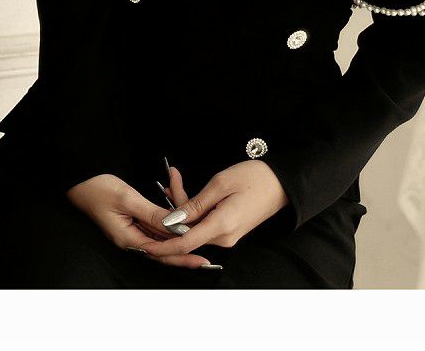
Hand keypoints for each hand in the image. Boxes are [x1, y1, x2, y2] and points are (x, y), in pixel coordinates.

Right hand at [64, 173, 213, 267]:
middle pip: (163, 249)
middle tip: (205, 258)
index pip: (161, 253)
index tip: (200, 258)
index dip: (182, 255)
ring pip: (160, 237)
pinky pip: (154, 224)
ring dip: (177, 233)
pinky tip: (178, 212)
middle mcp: (131, 238)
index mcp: (128, 239)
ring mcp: (131, 229)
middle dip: (184, 251)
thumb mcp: (128, 199)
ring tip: (198, 233)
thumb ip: (152, 214)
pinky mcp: (132, 220)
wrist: (80, 179)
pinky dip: (167, 220)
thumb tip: (176, 226)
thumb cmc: (97, 189)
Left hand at [134, 160, 288, 260]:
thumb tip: (171, 221)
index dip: (161, 245)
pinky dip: (192, 212)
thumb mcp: (220, 184)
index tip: (143, 242)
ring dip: (181, 209)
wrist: (281, 184)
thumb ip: (194, 205)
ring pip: (193, 228)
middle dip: (170, 214)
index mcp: (221, 226)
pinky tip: (186, 193)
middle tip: (169, 180)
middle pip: (186, 234)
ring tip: (175, 180)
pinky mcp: (228, 230)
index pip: (184, 244)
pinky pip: (203, 225)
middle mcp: (224, 237)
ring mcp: (227, 236)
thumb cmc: (254, 178)